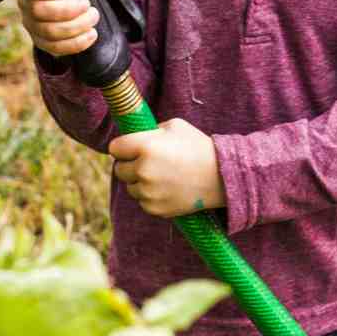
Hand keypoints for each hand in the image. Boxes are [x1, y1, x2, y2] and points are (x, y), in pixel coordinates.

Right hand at [15, 0, 109, 58]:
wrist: (76, 1)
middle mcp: (27, 4)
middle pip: (39, 12)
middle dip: (67, 11)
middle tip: (88, 5)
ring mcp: (33, 25)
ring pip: (48, 32)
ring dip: (75, 27)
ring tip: (93, 17)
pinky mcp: (43, 42)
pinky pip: (54, 49)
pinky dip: (75, 44)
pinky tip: (91, 35)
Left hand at [109, 118, 225, 218]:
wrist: (221, 176)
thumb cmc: (198, 147)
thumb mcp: (175, 127)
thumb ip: (150, 131)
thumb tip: (135, 136)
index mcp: (145, 146)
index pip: (115, 148)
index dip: (123, 147)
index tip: (131, 148)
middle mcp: (143, 170)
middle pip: (119, 170)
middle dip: (130, 165)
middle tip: (147, 163)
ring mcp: (148, 192)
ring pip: (130, 188)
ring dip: (140, 182)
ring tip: (162, 176)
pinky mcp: (155, 208)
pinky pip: (142, 202)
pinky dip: (150, 196)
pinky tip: (168, 188)